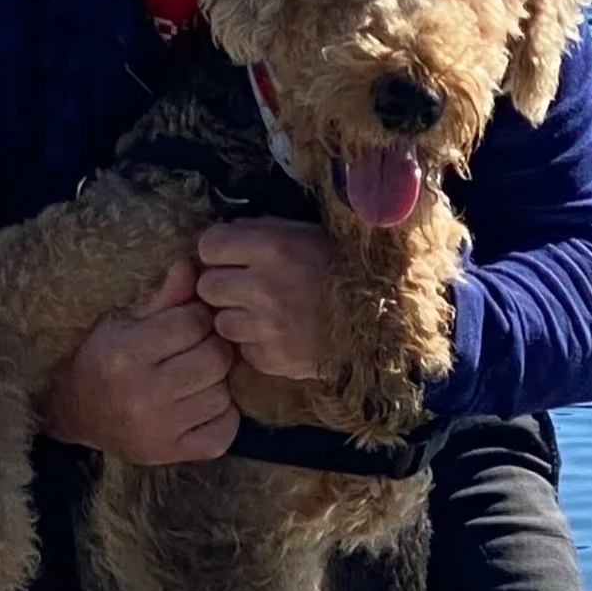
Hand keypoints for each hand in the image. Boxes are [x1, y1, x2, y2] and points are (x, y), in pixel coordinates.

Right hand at [38, 256, 238, 463]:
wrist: (76, 414)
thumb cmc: (101, 359)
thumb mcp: (122, 321)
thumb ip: (162, 298)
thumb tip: (191, 268)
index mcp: (126, 353)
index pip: (192, 323)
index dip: (198, 317)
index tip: (190, 321)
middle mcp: (143, 394)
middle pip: (215, 359)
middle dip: (212, 348)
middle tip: (199, 349)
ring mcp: (159, 429)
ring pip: (222, 394)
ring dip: (216, 383)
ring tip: (196, 378)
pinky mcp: (172, 454)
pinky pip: (224, 432)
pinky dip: (222, 416)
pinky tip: (201, 406)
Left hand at [195, 218, 338, 381]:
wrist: (383, 321)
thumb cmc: (347, 269)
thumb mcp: (309, 234)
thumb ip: (265, 231)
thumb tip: (228, 234)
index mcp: (274, 249)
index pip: (210, 246)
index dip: (216, 251)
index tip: (228, 257)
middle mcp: (265, 287)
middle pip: (208, 287)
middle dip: (221, 286)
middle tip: (243, 288)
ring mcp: (268, 327)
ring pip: (221, 322)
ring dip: (236, 317)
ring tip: (262, 313)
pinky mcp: (274, 359)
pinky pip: (243, 350)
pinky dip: (255, 343)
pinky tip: (278, 334)